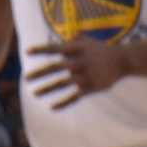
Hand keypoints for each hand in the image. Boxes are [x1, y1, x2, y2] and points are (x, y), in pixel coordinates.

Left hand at [24, 36, 146, 103]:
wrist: (121, 60)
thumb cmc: (99, 49)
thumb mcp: (85, 41)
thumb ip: (69, 40)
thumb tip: (55, 39)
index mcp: (75, 48)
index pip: (54, 48)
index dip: (40, 50)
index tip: (26, 52)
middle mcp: (78, 61)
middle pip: (55, 67)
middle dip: (39, 73)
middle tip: (25, 78)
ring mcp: (84, 75)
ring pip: (62, 83)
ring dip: (47, 89)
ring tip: (34, 94)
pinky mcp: (90, 88)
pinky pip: (74, 96)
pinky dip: (63, 103)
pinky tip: (52, 107)